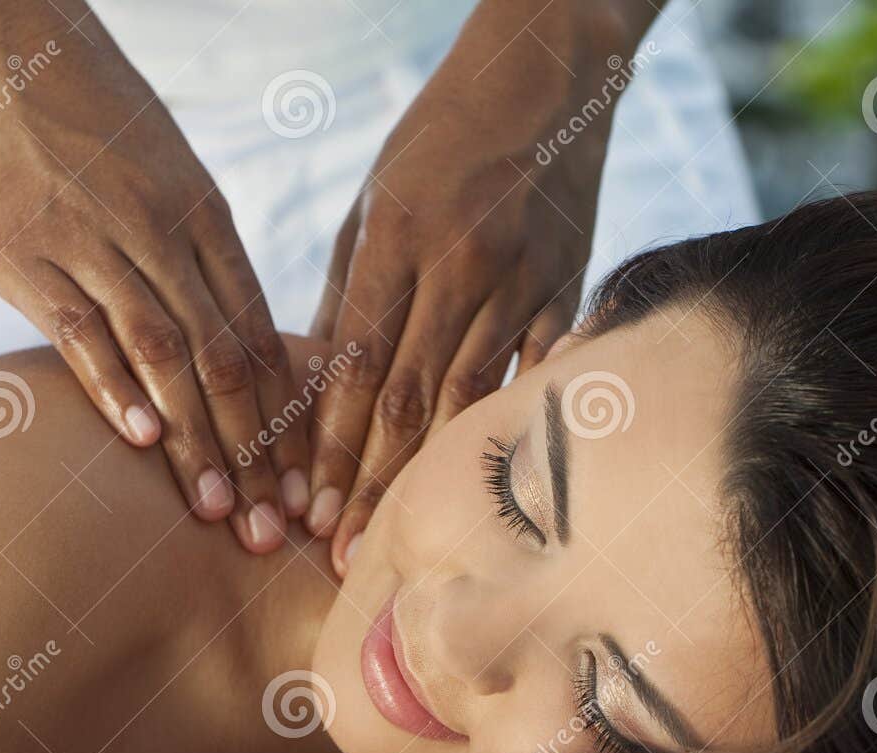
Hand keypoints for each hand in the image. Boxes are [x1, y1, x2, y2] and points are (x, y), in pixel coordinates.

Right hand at [0, 0, 304, 550]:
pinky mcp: (20, 252)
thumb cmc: (97, 122)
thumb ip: (201, 262)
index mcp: (206, 217)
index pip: (259, 335)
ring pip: (161, 353)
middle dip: (253, 454)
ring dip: (195, 441)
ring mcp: (90, 239)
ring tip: (220, 512)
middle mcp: (159, 231)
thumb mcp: (171, 177)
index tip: (304, 488)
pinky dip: (114, 386)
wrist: (6, 38)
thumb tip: (239, 354)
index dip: (287, 420)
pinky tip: (143, 440)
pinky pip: (79, 328)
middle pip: (223, 359)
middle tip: (273, 532)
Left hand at [305, 1, 654, 572]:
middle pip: (408, 396)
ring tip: (400, 536)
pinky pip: (537, 372)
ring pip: (469, 398)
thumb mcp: (376, 199)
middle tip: (340, 552)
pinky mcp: (571, 286)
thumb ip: (350, 291)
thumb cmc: (442, 137)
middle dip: (368, 482)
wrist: (546, 76)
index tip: (305, 506)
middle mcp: (462, 261)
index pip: (356, 363)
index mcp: (399, 235)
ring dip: (429, 475)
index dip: (329, 444)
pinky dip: (509, 429)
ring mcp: (524, 278)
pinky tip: (489, 487)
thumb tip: (319, 385)